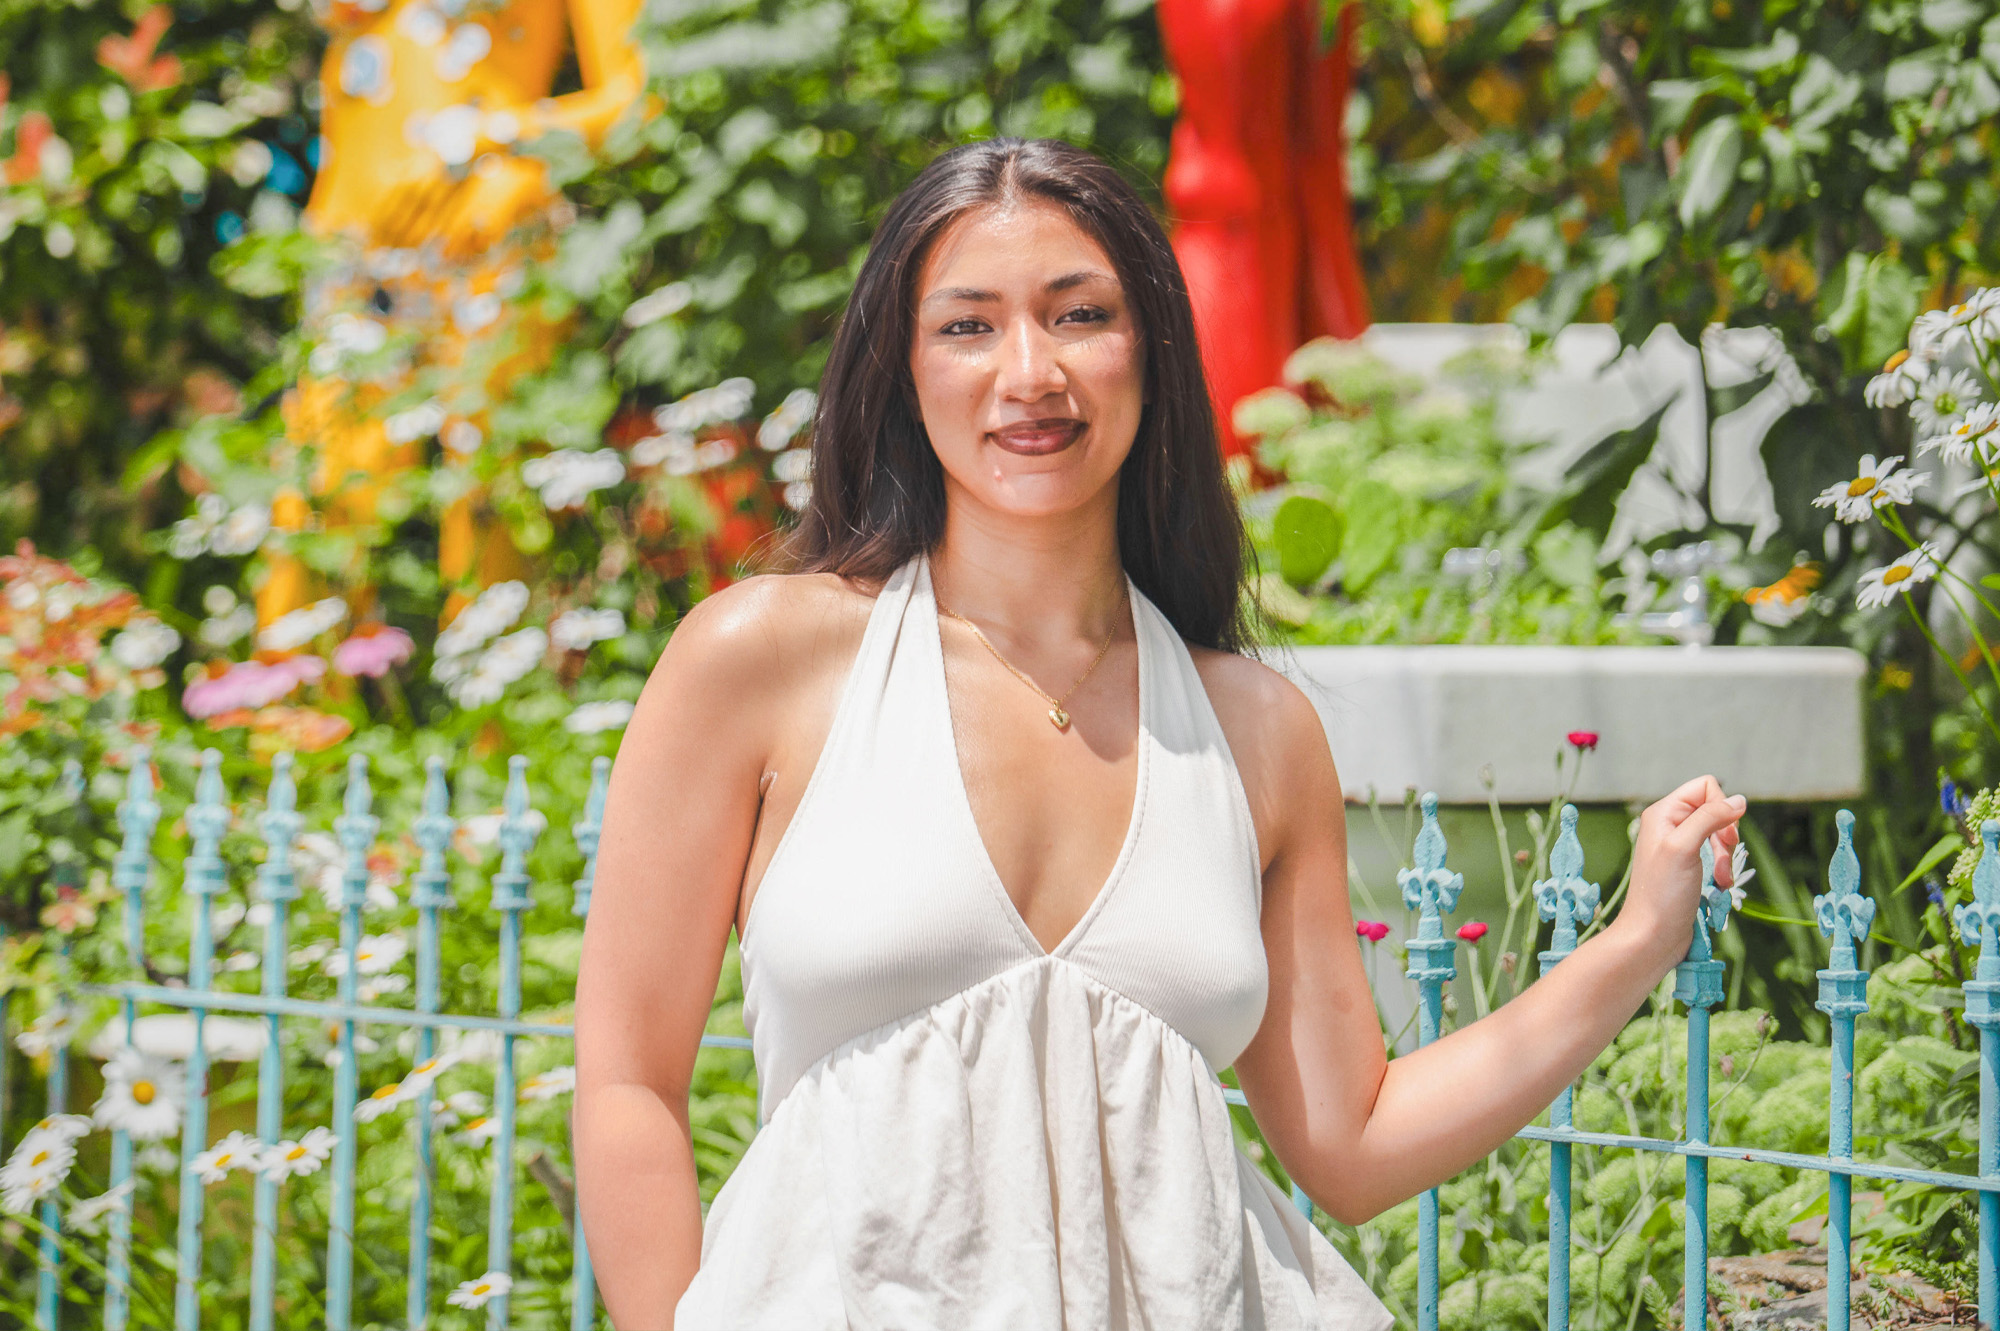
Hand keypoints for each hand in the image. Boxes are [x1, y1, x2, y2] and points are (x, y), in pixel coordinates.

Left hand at [1615, 774, 1746, 969]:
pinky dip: (1723, 871)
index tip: (1724, 835)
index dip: (1721, 806)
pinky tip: (1719, 888)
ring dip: (1726, 858)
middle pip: (1716, 812)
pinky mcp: (1689, 868)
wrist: (1653, 935)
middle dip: (1726, 837)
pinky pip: (1717, 858)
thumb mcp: (1685, 847)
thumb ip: (1710, 817)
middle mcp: (1670, 826)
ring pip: (1720, 837)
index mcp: (1663, 813)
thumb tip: (1739, 800)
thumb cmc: (1663, 892)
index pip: (1705, 787)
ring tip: (1721, 880)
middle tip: (1722, 861)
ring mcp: (1680, 847)